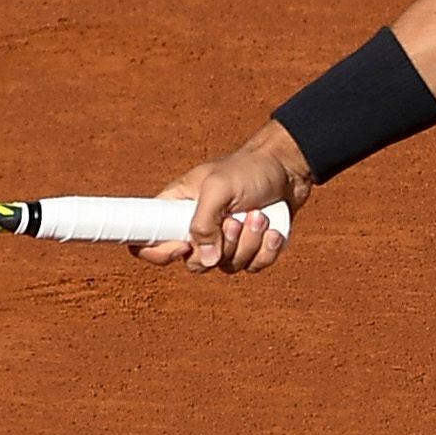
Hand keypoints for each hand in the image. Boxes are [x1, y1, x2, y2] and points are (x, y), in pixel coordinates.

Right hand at [133, 120, 312, 274]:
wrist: (288, 168)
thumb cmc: (248, 169)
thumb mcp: (219, 188)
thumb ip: (204, 223)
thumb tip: (205, 261)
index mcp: (176, 209)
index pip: (147, 241)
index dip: (158, 253)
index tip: (183, 246)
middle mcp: (197, 228)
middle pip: (195, 263)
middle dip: (223, 246)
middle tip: (236, 221)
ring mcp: (224, 241)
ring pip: (228, 266)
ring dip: (249, 243)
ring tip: (260, 215)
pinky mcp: (250, 247)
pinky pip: (254, 266)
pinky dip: (267, 251)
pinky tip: (273, 230)